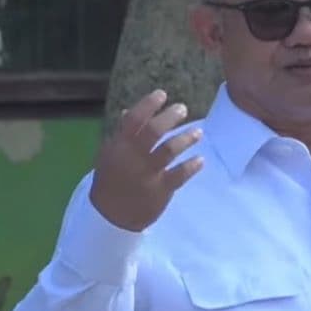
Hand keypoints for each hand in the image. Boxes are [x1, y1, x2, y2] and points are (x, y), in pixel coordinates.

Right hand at [90, 90, 203, 231]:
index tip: (162, 94)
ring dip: (186, 139)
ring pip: (168, 151)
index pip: (132, 121)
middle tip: (182, 108)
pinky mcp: (160, 190)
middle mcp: (132, 158)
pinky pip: (179, 175)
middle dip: (169, 117)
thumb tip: (129, 111)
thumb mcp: (110, 156)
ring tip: (199, 132)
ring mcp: (147, 174)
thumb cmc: (112, 181)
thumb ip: (122, 135)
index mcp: (118, 147)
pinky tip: (200, 160)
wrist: (111, 216)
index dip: (148, 105)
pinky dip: (191, 166)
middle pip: (153, 132)